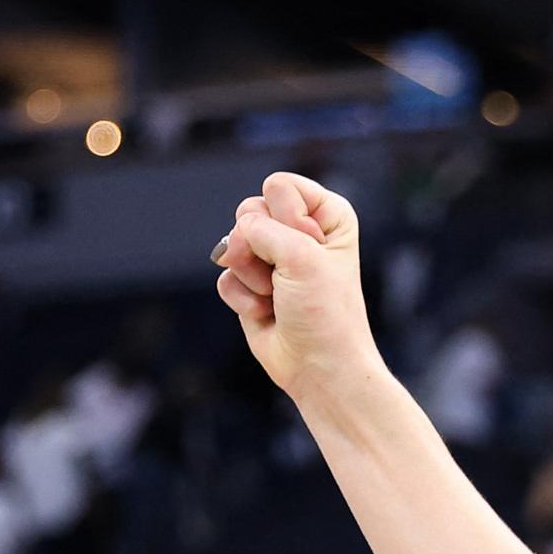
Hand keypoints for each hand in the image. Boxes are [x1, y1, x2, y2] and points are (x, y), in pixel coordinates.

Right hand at [214, 173, 382, 399]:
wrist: (318, 367)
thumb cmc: (324, 312)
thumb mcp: (301, 256)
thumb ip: (260, 227)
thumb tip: (228, 240)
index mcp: (326, 214)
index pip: (279, 186)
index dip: (287, 219)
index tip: (311, 251)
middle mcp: (300, 231)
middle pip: (249, 211)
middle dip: (262, 248)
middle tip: (289, 277)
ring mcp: (273, 258)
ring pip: (233, 244)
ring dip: (253, 276)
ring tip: (279, 297)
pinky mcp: (251, 284)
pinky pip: (225, 276)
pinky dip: (242, 298)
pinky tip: (266, 313)